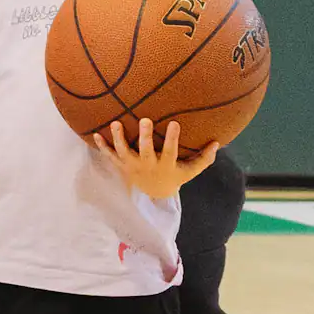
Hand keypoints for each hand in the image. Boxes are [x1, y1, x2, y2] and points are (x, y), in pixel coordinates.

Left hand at [94, 117, 217, 200]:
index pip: (171, 151)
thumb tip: (218, 143)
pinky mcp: (121, 165)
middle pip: (145, 150)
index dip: (173, 138)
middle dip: (145, 136)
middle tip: (144, 120)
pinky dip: (102, 146)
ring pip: (123, 152)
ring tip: (115, 123)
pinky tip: (95, 134)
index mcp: (165, 165)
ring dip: (118, 138)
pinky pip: (109, 156)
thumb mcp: (190, 171)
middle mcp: (147, 165)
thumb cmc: (174, 176)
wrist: (153, 193)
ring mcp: (132, 165)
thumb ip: (204, 159)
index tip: (175, 123)